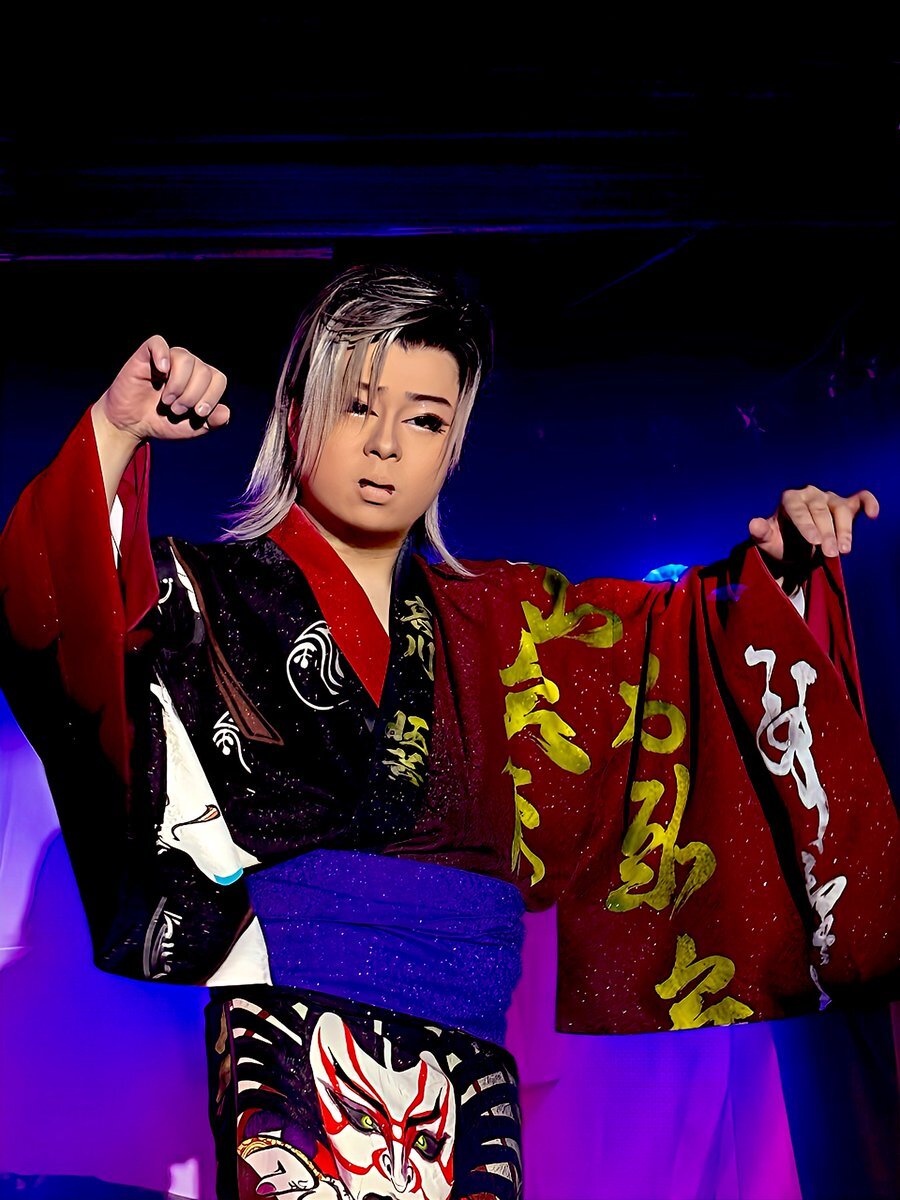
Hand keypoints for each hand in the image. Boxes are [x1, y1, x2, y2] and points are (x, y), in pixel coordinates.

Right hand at [96, 334, 230, 442]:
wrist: (132, 425)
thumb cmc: (163, 422)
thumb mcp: (192, 428)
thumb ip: (212, 422)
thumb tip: (225, 413)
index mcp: (202, 380)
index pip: (218, 379)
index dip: (211, 397)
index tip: (198, 414)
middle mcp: (188, 366)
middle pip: (203, 370)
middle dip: (191, 396)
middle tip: (176, 410)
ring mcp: (167, 359)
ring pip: (185, 358)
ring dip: (178, 385)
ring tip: (167, 401)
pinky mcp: (145, 356)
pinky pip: (157, 343)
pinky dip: (161, 354)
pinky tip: (162, 371)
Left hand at [748, 485, 879, 563]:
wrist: (796, 547)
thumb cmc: (781, 542)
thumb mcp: (768, 541)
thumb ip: (760, 533)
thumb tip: (753, 525)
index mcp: (790, 498)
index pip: (798, 509)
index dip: (806, 525)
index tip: (814, 542)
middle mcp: (811, 494)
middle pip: (820, 510)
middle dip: (827, 533)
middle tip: (830, 554)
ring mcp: (830, 498)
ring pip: (840, 508)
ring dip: (845, 530)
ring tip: (844, 551)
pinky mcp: (847, 504)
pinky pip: (860, 499)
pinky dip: (868, 503)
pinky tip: (872, 514)